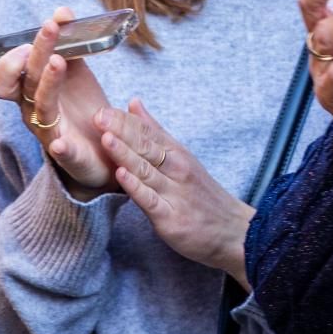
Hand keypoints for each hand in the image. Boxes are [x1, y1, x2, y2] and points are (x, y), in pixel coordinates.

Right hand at [0, 7, 113, 196]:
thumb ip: (67, 43)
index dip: (13, 54)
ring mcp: (50, 132)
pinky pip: (62, 152)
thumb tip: (62, 12)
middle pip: (26, 80)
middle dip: (35, 53)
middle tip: (49, 29)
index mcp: (31, 90)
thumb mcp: (75, 71)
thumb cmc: (80, 106)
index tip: (38, 31)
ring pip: (42, 107)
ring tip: (59, 62)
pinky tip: (62, 143)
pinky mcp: (71, 155)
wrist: (105, 148)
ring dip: (48, 82)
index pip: (6, 74)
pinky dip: (61, 147)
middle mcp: (34, 110)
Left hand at [98, 99, 255, 284]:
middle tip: (99, 116)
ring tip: (106, 139)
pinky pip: (151, 201)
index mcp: (177, 153)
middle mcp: (177, 169)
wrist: (233, 230)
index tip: (102, 109)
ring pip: (146, 171)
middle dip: (121, 131)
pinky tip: (122, 176)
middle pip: (146, 147)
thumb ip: (154, 131)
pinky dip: (137, 188)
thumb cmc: (202, 194)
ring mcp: (174, 193)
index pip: (148, 132)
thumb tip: (132, 103)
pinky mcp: (171, 217)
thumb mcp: (181, 156)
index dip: (124, 121)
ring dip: (126, 154)